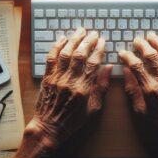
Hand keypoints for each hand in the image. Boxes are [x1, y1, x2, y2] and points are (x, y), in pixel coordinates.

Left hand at [26, 27, 111, 148]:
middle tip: (93, 33)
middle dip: (88, 41)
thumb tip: (109, 67)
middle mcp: (69, 80)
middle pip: (79, 55)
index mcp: (83, 88)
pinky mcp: (47, 77)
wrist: (49, 127)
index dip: (98, 50)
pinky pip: (51, 58)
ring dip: (74, 40)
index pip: (93, 63)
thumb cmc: (74, 119)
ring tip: (81, 30)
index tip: (102, 41)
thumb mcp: (94, 107)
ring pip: (66, 53)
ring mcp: (57, 78)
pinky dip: (56, 46)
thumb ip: (102, 86)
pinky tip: (62, 38)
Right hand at [119, 33, 157, 157]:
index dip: (127, 56)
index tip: (122, 52)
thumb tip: (126, 72)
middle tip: (137, 40)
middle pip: (151, 56)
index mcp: (149, 88)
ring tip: (151, 35)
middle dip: (142, 45)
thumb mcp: (141, 109)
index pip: (136, 66)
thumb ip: (132, 90)